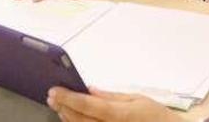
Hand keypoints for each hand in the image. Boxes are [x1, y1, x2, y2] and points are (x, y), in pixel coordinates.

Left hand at [47, 87, 183, 121]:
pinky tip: (71, 120)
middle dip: (63, 107)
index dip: (68, 97)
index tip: (54, 90)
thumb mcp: (137, 98)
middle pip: (79, 120)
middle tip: (52, 96)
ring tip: (59, 106)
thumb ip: (111, 95)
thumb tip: (89, 89)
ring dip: (67, 118)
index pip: (87, 105)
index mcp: (120, 115)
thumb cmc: (156, 116)